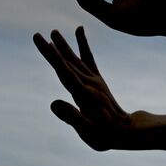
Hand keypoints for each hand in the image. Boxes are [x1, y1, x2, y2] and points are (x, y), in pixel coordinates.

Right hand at [33, 26, 136, 150]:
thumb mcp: (88, 131)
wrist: (128, 131)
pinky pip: (89, 59)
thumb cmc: (106, 135)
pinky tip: (79, 30)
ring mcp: (95, 81)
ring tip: (53, 32)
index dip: (53, 57)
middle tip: (36, 35)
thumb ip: (72, 117)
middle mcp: (89, 84)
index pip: (65, 73)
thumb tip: (53, 103)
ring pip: (76, 59)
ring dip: (64, 46)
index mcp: (84, 94)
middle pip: (67, 63)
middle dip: (52, 49)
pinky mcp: (98, 81)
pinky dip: (83, 45)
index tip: (44, 43)